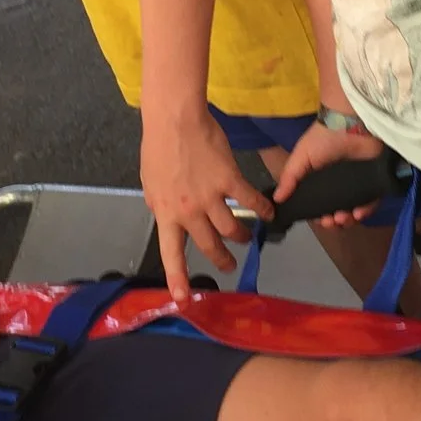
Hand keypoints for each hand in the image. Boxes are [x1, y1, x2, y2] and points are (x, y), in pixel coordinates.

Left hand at [143, 110, 264, 298]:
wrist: (175, 122)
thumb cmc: (159, 149)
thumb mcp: (151, 184)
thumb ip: (161, 206)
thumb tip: (168, 216)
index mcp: (166, 213)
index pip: (171, 253)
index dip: (178, 278)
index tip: (184, 299)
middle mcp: (189, 212)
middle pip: (210, 246)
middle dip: (221, 259)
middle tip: (227, 265)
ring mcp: (210, 197)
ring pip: (232, 229)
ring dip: (241, 236)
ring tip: (246, 237)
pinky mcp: (230, 180)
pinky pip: (251, 202)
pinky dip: (263, 209)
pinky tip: (269, 212)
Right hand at [271, 120, 385, 228]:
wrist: (349, 124)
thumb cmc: (322, 139)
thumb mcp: (300, 157)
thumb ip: (289, 178)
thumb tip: (276, 199)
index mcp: (322, 182)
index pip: (321, 206)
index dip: (320, 217)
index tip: (319, 221)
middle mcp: (340, 185)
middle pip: (338, 212)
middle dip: (334, 222)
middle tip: (331, 221)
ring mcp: (357, 184)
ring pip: (355, 211)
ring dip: (348, 220)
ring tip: (343, 218)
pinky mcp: (374, 181)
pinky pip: (372, 202)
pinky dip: (365, 211)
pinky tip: (358, 213)